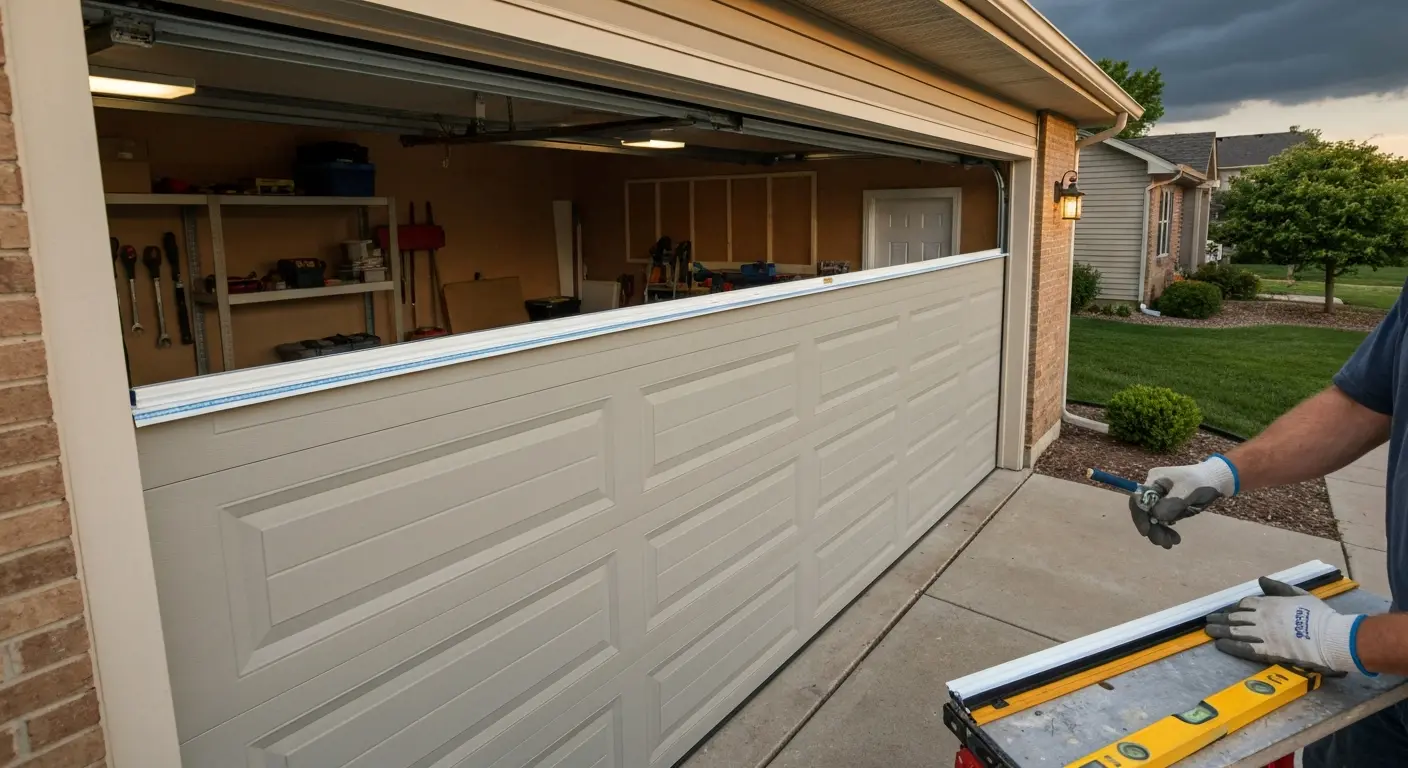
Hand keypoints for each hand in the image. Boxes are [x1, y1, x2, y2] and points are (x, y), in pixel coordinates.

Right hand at [1131, 455, 1237, 547]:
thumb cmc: (1201, 482)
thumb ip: (1171, 503)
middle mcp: (1153, 490)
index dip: (1139, 516)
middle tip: (1164, 543)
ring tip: (1172, 543)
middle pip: (1145, 512)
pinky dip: (1167, 531)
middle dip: (1153, 528)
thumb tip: (1156, 516)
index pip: (1138, 500)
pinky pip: (1162, 521)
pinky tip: (1175, 538)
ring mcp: (1161, 499)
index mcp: (1154, 481)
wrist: (1216, 481)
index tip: (1146, 531)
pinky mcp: (1168, 507)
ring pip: (1153, 519)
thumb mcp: (1187, 491)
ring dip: (1160, 532)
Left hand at [1205, 577, 1369, 675]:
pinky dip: (1231, 646)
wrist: (1330, 635)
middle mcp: (1262, 617)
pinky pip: (1245, 648)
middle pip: (1236, 617)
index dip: (1234, 608)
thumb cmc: (1318, 614)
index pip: (1246, 604)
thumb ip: (1279, 588)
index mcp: (1270, 603)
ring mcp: (1264, 634)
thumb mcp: (1299, 594)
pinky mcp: (1268, 651)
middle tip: (1209, 621)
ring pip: (1236, 631)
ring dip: (1220, 631)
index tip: (1227, 611)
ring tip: (1209, 631)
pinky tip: (1220, 645)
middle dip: (1221, 619)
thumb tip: (1261, 579)